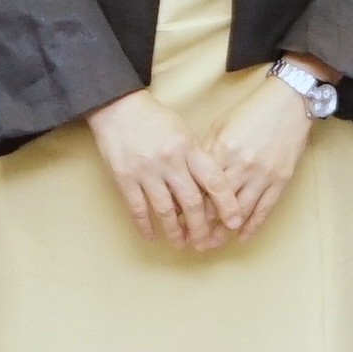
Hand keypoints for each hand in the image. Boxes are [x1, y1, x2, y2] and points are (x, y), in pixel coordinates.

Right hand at [86, 90, 215, 249]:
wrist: (118, 107)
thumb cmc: (155, 119)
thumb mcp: (183, 132)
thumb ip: (196, 158)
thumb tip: (209, 189)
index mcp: (188, 148)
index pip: (214, 180)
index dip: (227, 204)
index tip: (234, 222)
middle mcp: (170, 161)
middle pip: (192, 202)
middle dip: (200, 227)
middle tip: (205, 242)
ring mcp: (146, 171)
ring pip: (165, 210)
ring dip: (175, 231)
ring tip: (181, 244)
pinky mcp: (124, 178)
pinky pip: (137, 208)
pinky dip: (145, 225)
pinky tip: (152, 237)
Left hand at [194, 70, 313, 246]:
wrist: (289, 102)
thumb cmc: (252, 111)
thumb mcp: (221, 126)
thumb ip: (207, 151)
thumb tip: (192, 176)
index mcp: (222, 150)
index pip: (201, 185)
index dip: (188, 206)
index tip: (178, 220)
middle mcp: (241, 166)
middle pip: (218, 204)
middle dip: (203, 226)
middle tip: (191, 241)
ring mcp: (262, 174)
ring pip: (240, 211)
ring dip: (224, 231)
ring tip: (212, 244)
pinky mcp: (280, 179)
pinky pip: (264, 208)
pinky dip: (252, 225)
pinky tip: (241, 236)